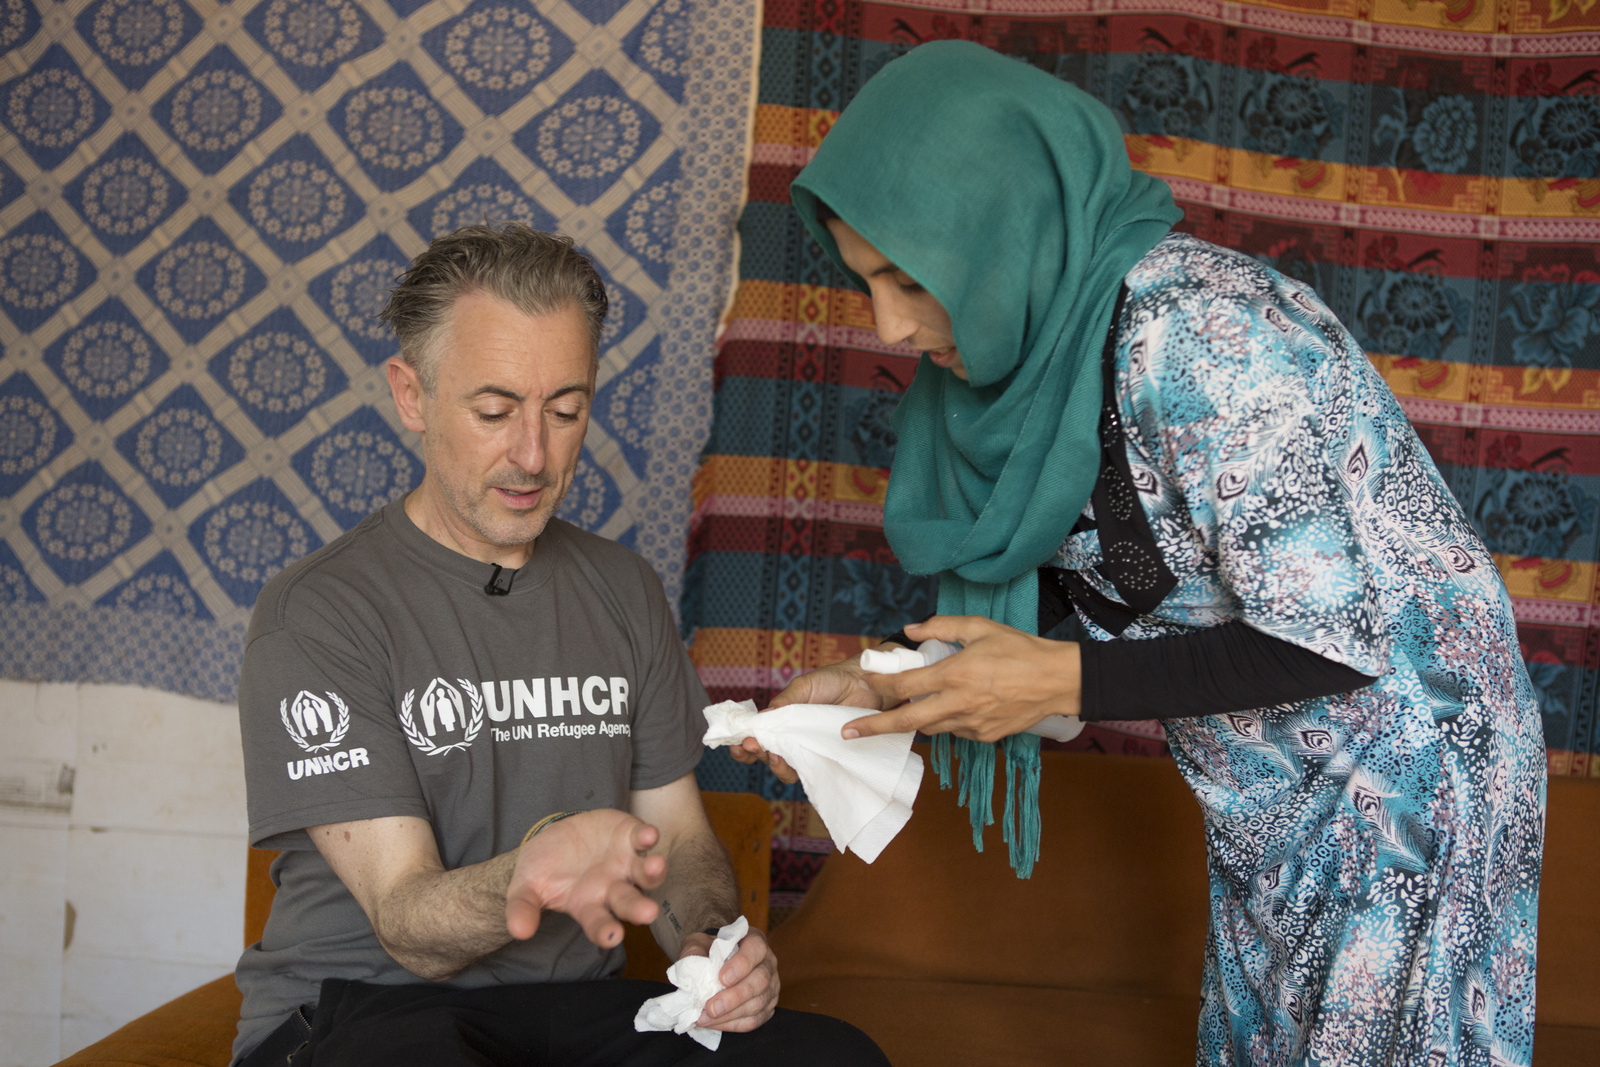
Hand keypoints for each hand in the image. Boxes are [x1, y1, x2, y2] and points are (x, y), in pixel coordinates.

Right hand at [505, 810, 665, 947]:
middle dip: (639, 908)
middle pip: (629, 902)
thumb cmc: (543, 870)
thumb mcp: (525, 889)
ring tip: (655, 865)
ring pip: (645, 872)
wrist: (552, 839)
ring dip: (653, 871)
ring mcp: (624, 863)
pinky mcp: (628, 836)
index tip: (611, 937)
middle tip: (648, 913)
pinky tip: (647, 835)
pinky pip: (641, 838)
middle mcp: (613, 888)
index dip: (605, 931)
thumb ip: (522, 909)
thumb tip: (518, 932)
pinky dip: (646, 837)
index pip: (599, 923)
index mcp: (588, 906)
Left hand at [678, 927, 779, 1032]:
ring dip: (730, 1015)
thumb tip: (691, 968)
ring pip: (758, 1004)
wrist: (715, 963)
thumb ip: (694, 951)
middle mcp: (768, 963)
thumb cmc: (710, 951)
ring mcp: (771, 986)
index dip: (741, 964)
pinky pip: (754, 1020)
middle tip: (711, 1008)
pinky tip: (714, 1023)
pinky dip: (732, 1024)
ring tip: (706, 1018)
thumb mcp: (699, 942)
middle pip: (760, 981)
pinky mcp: (766, 1007)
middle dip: (734, 997)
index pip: (756, 949)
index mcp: (755, 941)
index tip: (721, 978)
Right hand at [728, 654, 890, 783]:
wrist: (866, 683)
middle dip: (755, 754)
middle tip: (753, 746)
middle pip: (767, 755)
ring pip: (787, 768)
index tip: (739, 743)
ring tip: (774, 755)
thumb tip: (760, 719)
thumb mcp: (803, 687)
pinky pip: (813, 770)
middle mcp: (794, 738)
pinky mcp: (829, 756)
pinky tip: (796, 763)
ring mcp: (811, 749)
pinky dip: (801, 770)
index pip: (757, 737)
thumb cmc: (833, 680)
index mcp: (782, 721)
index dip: (744, 744)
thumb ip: (784, 702)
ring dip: (776, 766)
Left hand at [846, 616, 1081, 742]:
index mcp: (954, 674)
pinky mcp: (985, 736)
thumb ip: (941, 627)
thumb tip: (910, 630)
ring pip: (930, 728)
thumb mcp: (979, 627)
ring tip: (904, 711)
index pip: (904, 684)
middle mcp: (958, 704)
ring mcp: (971, 724)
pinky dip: (946, 721)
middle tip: (848, 733)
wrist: (1058, 680)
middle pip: (906, 720)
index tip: (863, 683)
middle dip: (873, 728)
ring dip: (915, 720)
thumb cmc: (1021, 649)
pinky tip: (953, 707)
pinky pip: (955, 732)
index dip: (879, 684)